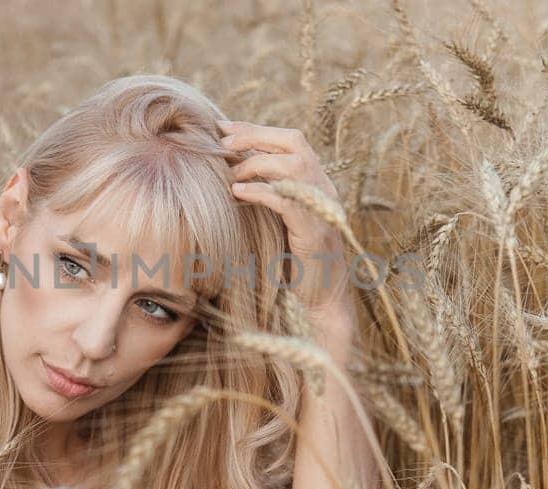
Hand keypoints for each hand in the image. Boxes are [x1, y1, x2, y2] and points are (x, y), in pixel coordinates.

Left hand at [217, 120, 355, 331]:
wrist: (319, 301)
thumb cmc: (293, 262)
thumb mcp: (277, 220)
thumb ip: (265, 193)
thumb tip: (230, 172)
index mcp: (316, 182)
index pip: (290, 139)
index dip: (256, 129)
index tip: (223, 127)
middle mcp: (323, 189)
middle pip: (294, 141)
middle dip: (255, 136)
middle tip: (224, 143)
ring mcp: (322, 209)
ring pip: (295, 164)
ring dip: (257, 163)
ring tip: (231, 175)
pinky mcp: (314, 232)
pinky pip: (289, 201)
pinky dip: (262, 192)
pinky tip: (237, 193)